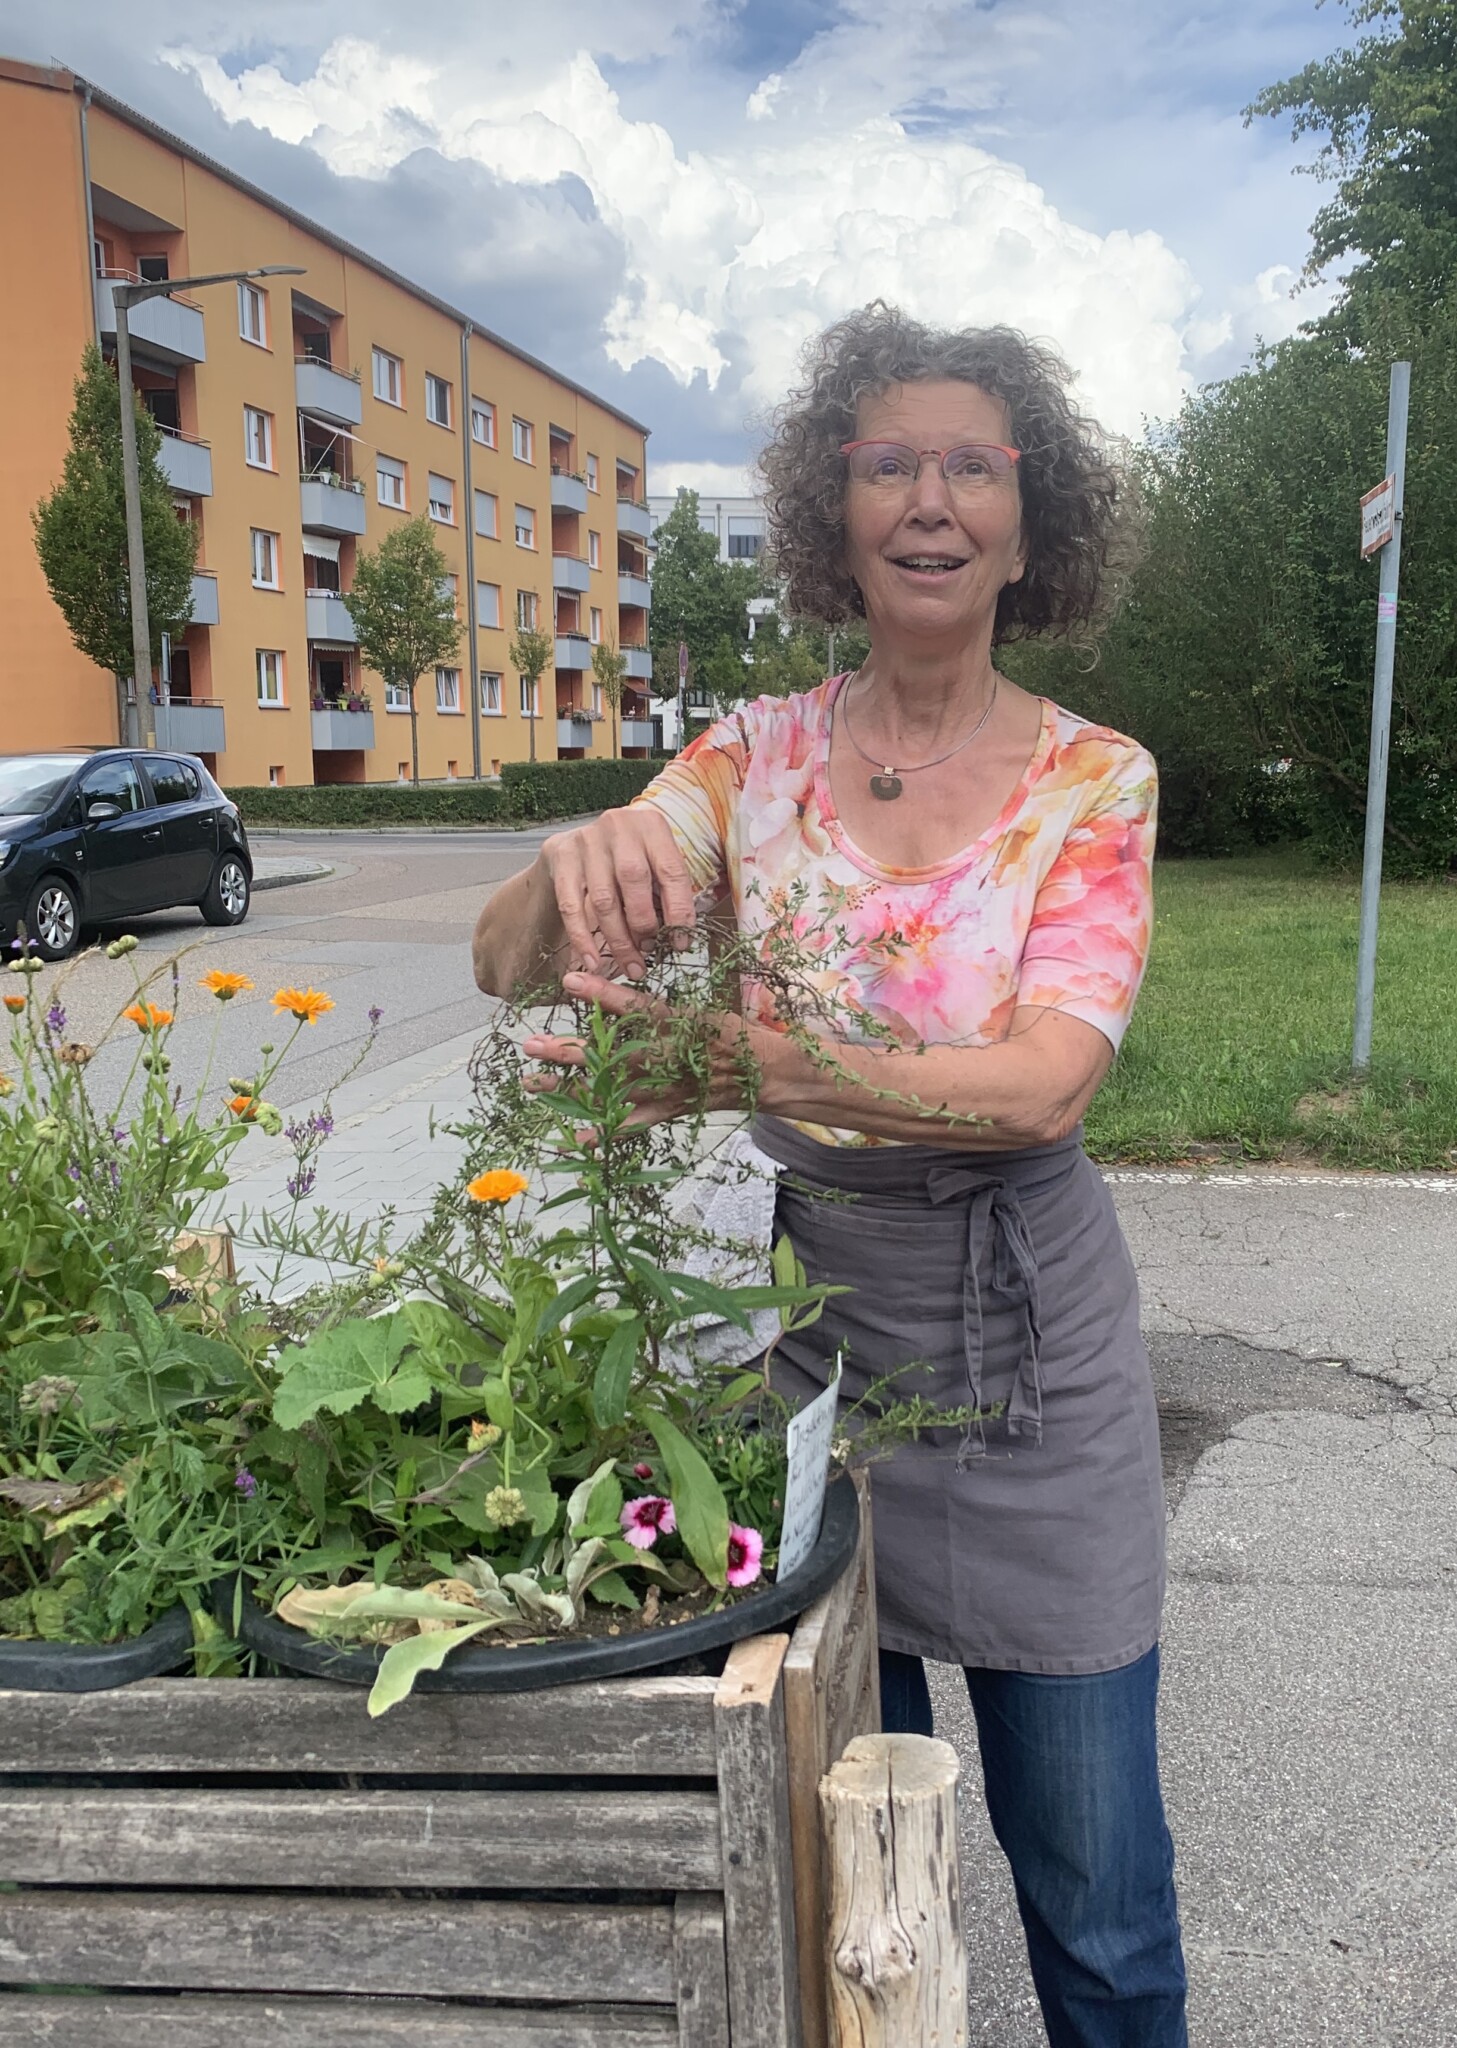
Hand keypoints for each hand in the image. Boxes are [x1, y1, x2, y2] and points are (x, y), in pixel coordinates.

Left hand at [523, 972, 763, 1131]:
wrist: (761, 1073)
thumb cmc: (729, 1034)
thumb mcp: (698, 1008)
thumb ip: (656, 1007)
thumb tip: (617, 995)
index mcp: (676, 1026)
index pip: (633, 1007)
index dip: (600, 994)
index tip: (568, 980)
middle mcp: (665, 1058)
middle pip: (608, 1056)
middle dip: (567, 1051)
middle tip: (530, 1044)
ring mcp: (662, 1089)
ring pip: (609, 1090)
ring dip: (568, 1089)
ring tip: (532, 1084)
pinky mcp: (665, 1110)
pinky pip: (629, 1125)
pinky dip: (601, 1134)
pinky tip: (573, 1139)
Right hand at [538, 808, 696, 979]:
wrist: (579, 840)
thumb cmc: (628, 857)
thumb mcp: (655, 861)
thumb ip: (667, 890)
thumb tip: (678, 939)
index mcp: (652, 826)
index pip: (672, 872)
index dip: (679, 912)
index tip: (680, 944)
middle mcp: (619, 827)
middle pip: (634, 881)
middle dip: (644, 925)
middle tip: (649, 954)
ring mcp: (587, 841)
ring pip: (603, 899)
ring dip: (618, 940)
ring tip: (630, 965)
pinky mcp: (562, 858)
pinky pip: (570, 906)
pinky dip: (583, 939)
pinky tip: (592, 961)